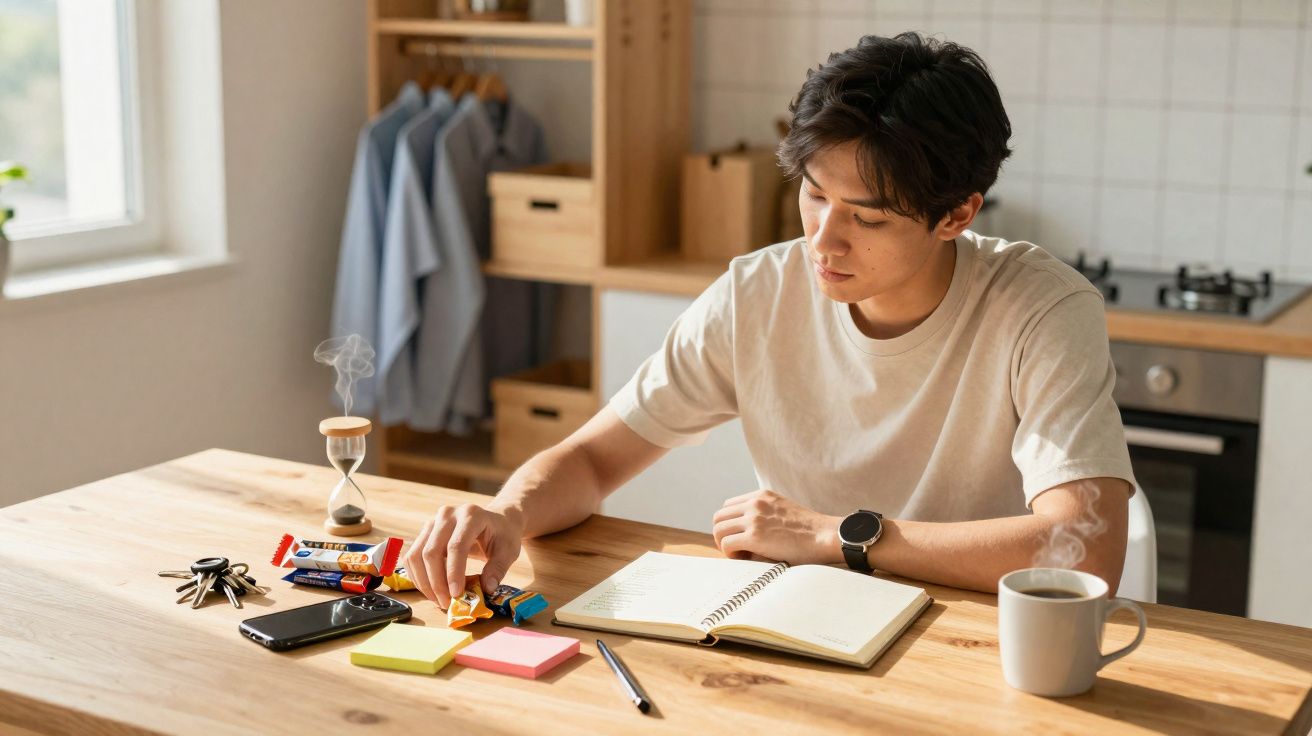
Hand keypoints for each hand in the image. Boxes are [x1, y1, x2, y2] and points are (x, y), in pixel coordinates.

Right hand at [404, 503, 523, 608]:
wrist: (496, 520)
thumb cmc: (503, 534)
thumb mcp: (509, 550)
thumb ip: (498, 568)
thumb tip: (486, 589)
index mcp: (470, 515)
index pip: (456, 546)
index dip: (454, 572)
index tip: (456, 595)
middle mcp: (447, 515)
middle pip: (431, 551)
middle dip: (436, 582)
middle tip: (446, 603)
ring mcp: (433, 522)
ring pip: (416, 555)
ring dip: (424, 582)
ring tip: (438, 600)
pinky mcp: (424, 533)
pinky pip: (411, 557)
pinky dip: (417, 577)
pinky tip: (431, 590)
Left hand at [711, 489, 842, 564]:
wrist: (826, 536)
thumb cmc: (809, 531)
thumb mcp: (783, 512)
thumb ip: (764, 516)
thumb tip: (744, 535)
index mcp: (762, 495)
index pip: (729, 506)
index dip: (731, 525)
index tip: (740, 538)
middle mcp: (755, 503)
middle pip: (719, 517)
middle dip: (723, 535)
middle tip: (737, 549)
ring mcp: (753, 518)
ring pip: (719, 530)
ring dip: (725, 544)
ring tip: (741, 555)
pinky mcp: (755, 536)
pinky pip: (727, 544)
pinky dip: (731, 554)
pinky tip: (745, 559)